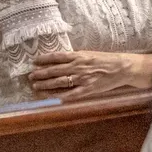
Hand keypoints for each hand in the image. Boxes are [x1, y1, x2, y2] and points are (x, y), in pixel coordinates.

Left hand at [28, 51, 151, 101]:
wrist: (121, 68)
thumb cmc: (105, 60)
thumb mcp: (89, 54)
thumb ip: (75, 57)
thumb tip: (60, 60)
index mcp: (79, 56)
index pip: (57, 57)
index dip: (44, 59)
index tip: (34, 61)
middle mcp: (78, 66)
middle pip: (55, 70)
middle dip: (41, 74)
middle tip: (30, 76)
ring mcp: (82, 79)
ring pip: (59, 82)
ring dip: (46, 84)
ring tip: (36, 86)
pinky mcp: (87, 89)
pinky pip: (71, 94)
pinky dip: (60, 96)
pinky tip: (51, 97)